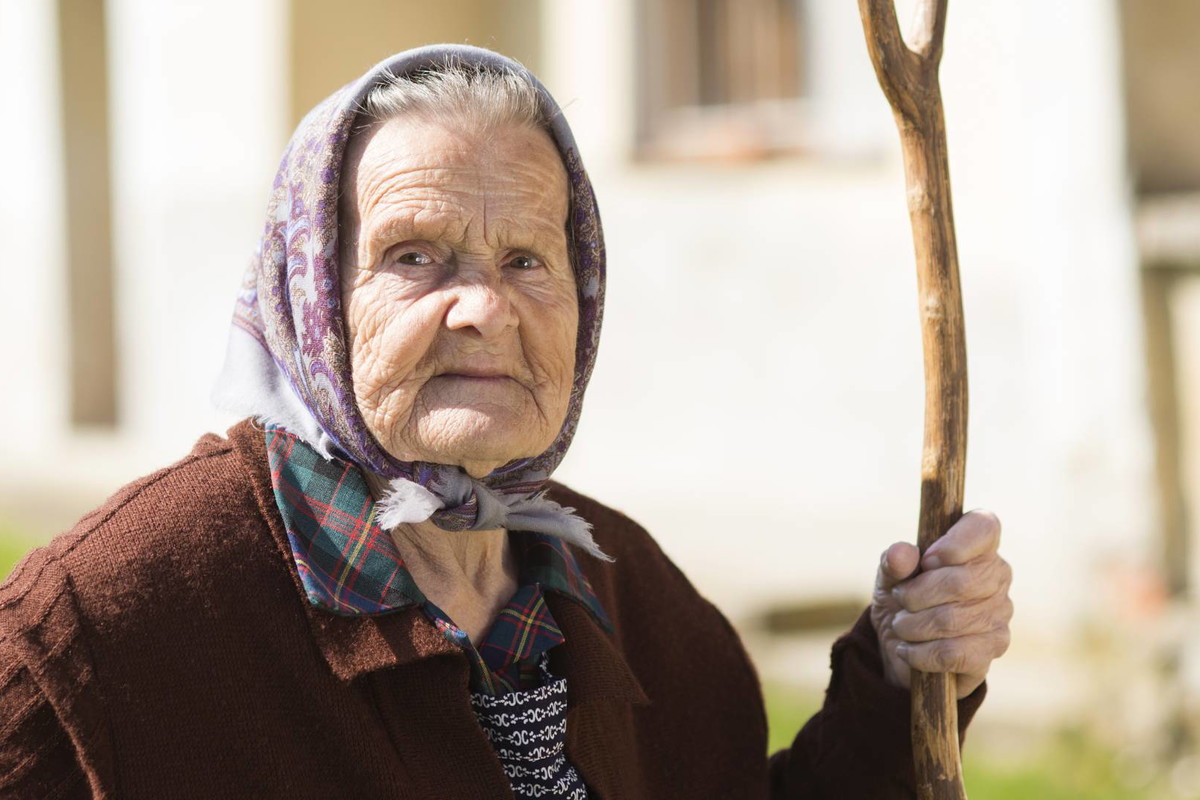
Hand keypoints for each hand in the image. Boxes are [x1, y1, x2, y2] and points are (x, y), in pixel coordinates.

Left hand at [870, 510, 1011, 698]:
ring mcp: (1000, 613)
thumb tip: (901, 554)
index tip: (927, 560)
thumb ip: (894, 561)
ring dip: (912, 626)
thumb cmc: (904, 597)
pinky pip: (954, 653)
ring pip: (952, 620)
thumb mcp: (890, 575)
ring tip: (901, 625)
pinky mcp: (994, 648)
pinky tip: (908, 649)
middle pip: (961, 581)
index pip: (984, 526)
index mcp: (977, 544)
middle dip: (916, 594)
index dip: (955, 542)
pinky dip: (920, 653)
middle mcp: (997, 575)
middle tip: (900, 599)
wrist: (904, 644)